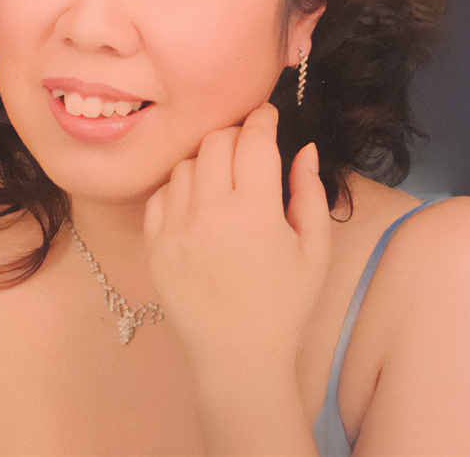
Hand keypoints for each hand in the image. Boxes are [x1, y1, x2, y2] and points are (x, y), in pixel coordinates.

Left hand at [144, 103, 330, 375]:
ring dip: (207, 160)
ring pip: (186, 163)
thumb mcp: (314, 249)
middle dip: (236, 134)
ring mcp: (176, 227)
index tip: (267, 115)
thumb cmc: (284, 304)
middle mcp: (210, 213)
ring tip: (225, 179)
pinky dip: (181, 187)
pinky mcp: (155, 242)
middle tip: (250, 147)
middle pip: (216, 142)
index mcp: (254, 212)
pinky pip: (162, 192)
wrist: (237, 355)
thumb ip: (310, 192)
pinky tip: (199, 202)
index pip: (253, 140)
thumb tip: (303, 147)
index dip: (262, 119)